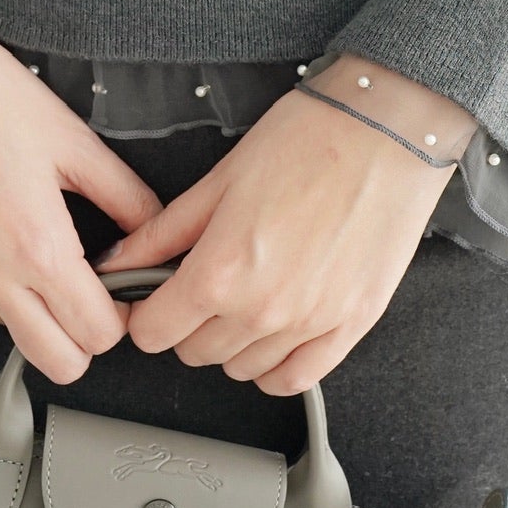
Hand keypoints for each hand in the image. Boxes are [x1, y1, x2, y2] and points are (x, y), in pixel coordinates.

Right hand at [0, 0, 161, 382]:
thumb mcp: (74, 141)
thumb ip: (126, 197)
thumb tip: (154, 234)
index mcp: (35, 246)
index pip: (96, 336)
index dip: (119, 316)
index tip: (118, 290)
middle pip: (57, 363)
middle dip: (81, 335)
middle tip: (85, 288)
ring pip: (9, 329)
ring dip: (29, 305)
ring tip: (27, 240)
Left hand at [96, 56, 474, 394]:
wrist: (385, 130)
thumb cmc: (308, 140)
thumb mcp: (220, 179)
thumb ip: (164, 232)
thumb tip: (121, 260)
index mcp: (221, 270)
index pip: (155, 332)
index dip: (146, 312)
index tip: (152, 297)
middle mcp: (263, 309)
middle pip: (195, 353)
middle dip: (187, 323)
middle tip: (201, 285)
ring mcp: (311, 323)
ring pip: (243, 369)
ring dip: (231, 343)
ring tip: (244, 298)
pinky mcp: (352, 325)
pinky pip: (298, 377)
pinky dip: (277, 367)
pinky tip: (275, 335)